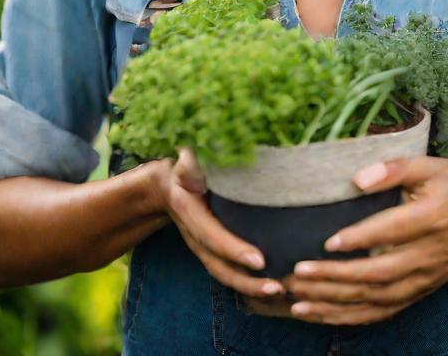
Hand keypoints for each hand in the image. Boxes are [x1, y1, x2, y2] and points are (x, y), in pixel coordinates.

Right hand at [151, 148, 286, 300]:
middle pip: (220, 267)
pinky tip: (273, 288)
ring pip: (225, 275)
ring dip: (251, 288)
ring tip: (280, 292)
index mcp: (190, 212)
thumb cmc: (183, 165)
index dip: (235, 250)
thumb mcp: (186, 158)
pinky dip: (249, 285)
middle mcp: (195, 236)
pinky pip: (229, 273)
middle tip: (277, 288)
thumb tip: (197, 155)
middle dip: (247, 282)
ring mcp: (202, 248)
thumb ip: (192, 158)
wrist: (166, 186)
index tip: (260, 260)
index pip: (213, 237)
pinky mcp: (212, 252)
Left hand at [282, 156, 447, 324]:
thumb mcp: (432, 165)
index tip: (328, 242)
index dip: (360, 239)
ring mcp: (426, 277)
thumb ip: (394, 169)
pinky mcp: (423, 290)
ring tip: (299, 300)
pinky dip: (353, 317)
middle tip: (298, 275)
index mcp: (433, 218)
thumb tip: (357, 178)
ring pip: (378, 299)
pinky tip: (325, 315)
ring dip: (337, 303)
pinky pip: (386, 310)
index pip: (391, 232)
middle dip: (335, 279)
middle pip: (379, 274)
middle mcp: (429, 254)